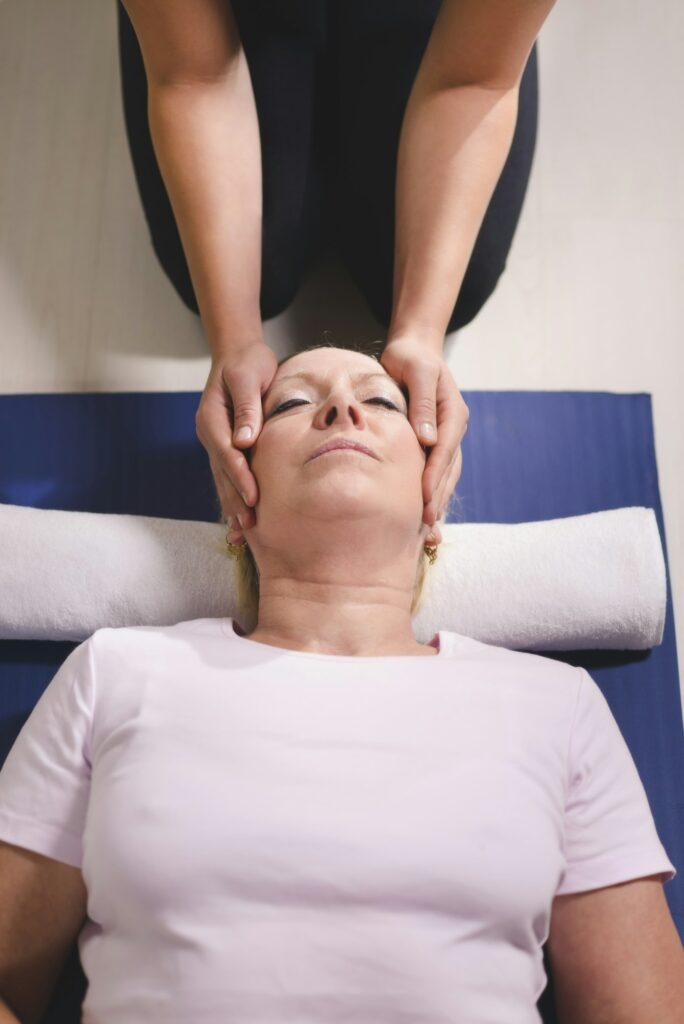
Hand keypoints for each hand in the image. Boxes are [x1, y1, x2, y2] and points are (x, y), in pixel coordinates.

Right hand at [195, 340, 277, 539]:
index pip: (226, 453)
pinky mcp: (226, 447)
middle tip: (249, 527)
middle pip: (222, 473)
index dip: (239, 477)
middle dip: (235, 501)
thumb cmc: (247, 362)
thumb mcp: (248, 377)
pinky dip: (234, 497)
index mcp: (212, 417)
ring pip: (223, 479)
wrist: (238, 353)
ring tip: (243, 534)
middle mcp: (210, 434)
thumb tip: (245, 440)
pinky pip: (228, 476)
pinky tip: (240, 521)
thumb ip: (247, 408)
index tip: (254, 497)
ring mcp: (215, 442)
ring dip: (232, 506)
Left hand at [380, 336, 467, 527]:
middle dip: (437, 498)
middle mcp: (453, 428)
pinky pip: (435, 472)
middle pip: (448, 469)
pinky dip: (431, 493)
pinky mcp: (433, 443)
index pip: (445, 450)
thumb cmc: (410, 358)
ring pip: (445, 475)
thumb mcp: (417, 371)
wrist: (412, 350)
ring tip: (428, 532)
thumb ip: (423, 402)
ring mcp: (445, 437)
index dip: (434, 476)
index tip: (423, 498)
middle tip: (426, 526)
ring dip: (437, 502)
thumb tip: (427, 439)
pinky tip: (423, 516)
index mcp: (452, 412)